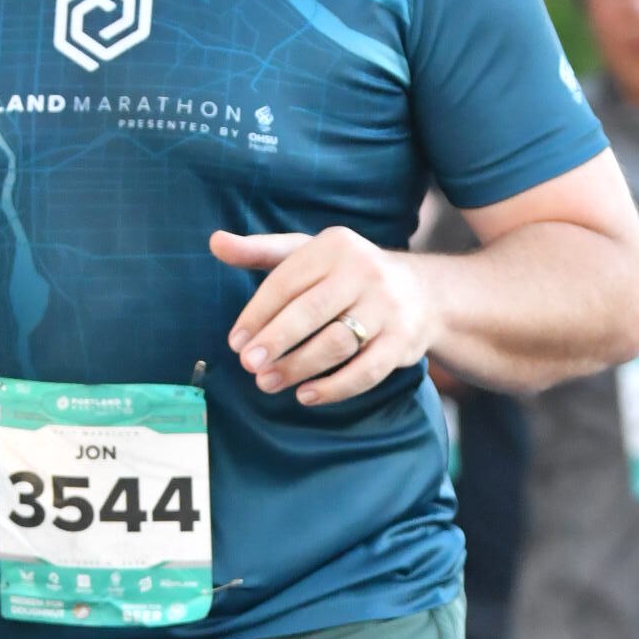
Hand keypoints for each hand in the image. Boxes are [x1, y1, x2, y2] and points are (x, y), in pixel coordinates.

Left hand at [212, 227, 432, 404]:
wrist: (423, 294)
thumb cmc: (348, 276)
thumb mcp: (308, 254)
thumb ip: (261, 251)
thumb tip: (215, 242)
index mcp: (335, 246)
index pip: (288, 282)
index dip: (257, 314)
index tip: (236, 342)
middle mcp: (364, 271)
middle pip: (311, 312)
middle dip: (276, 341)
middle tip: (248, 365)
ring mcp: (387, 307)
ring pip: (336, 343)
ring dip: (298, 367)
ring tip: (268, 383)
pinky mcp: (402, 342)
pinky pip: (365, 371)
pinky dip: (334, 388)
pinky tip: (306, 395)